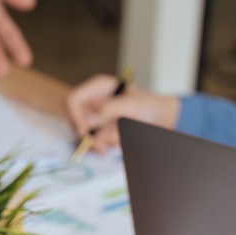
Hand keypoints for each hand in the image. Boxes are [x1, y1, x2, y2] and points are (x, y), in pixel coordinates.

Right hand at [66, 74, 180, 152]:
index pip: (73, 99)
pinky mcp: (100, 130)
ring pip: (83, 134)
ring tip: (114, 141)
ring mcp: (96, 117)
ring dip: (97, 141)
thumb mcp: (130, 105)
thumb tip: (88, 121)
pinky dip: (101, 146)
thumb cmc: (149, 106)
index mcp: (98, 87)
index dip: (75, 115)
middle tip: (100, 144)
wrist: (162, 121)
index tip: (85, 131)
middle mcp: (93, 101)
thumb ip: (108, 109)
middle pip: (74, 119)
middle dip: (86, 134)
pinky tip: (112, 145)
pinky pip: (92, 141)